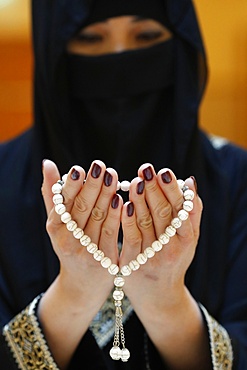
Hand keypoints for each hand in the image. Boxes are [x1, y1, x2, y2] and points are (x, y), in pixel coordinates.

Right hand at [42, 159, 121, 315]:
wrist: (82, 284)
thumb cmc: (70, 244)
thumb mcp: (58, 222)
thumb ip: (53, 193)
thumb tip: (48, 163)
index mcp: (55, 228)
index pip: (63, 203)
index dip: (71, 185)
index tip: (79, 169)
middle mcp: (67, 241)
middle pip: (82, 208)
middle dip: (92, 185)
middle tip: (100, 166)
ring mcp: (87, 251)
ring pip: (99, 217)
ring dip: (106, 195)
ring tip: (112, 175)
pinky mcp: (105, 259)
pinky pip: (112, 232)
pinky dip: (117, 215)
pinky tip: (122, 199)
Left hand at [120, 163, 201, 316]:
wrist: (158, 295)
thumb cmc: (173, 258)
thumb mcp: (188, 238)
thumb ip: (191, 212)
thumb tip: (189, 182)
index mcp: (187, 239)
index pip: (181, 210)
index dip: (172, 190)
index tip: (164, 172)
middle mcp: (172, 249)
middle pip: (163, 213)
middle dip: (154, 189)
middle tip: (146, 170)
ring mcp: (151, 257)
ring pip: (145, 223)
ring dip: (140, 200)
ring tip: (136, 181)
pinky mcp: (132, 263)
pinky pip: (129, 237)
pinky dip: (127, 219)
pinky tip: (123, 203)